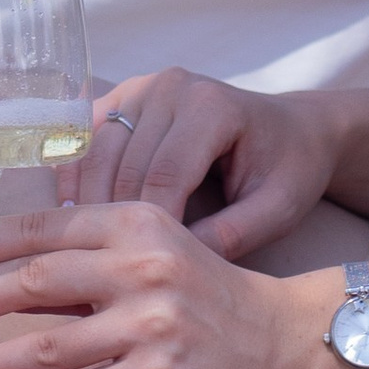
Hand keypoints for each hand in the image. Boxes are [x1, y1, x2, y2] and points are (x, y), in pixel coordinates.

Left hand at [0, 199, 339, 368]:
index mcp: (138, 220)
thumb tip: (13, 277)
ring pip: (48, 344)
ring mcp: (152, 322)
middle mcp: (142, 263)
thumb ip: (96, 259)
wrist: (292, 341)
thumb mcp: (160, 252)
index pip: (43, 224)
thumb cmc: (216, 298)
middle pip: (36, 277)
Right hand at [76, 70, 347, 255]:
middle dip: (112, 226)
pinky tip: (76, 221)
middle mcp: (171, 86)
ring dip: (87, 206)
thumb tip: (175, 271)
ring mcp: (143, 86)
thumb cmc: (289, 170)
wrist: (293, 129)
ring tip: (86, 259)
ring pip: (96, 153)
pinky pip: (87, 139)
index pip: (164, 176)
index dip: (149, 232)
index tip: (141, 282)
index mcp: (212, 106)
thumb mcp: (277, 209)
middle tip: (104, 282)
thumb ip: (232, 235)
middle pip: (123, 165)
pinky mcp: (125, 96)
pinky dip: (76, 178)